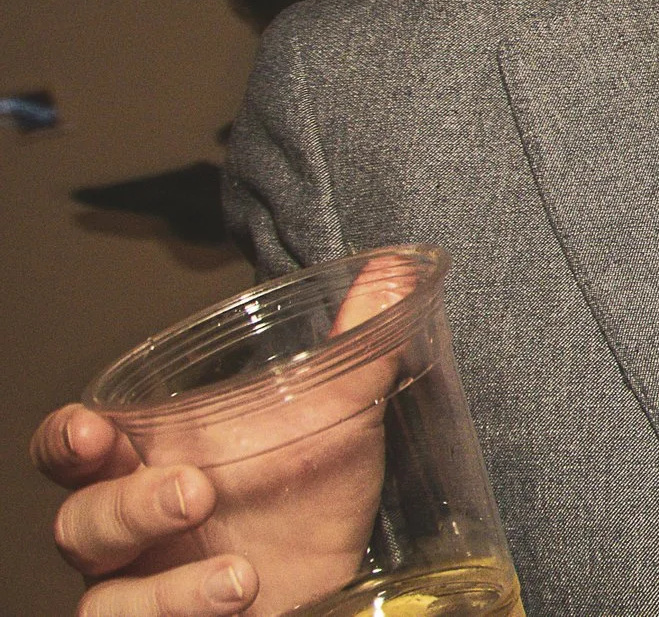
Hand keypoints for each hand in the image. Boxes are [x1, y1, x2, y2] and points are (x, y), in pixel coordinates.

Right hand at [36, 261, 409, 616]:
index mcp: (149, 461)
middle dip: (129, 508)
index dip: (67, 441)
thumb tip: (395, 271)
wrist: (339, 576)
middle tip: (196, 491)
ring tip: (238, 575)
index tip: (92, 432)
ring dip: (164, 590)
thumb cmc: (309, 491)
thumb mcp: (339, 412)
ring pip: (105, 599)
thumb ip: (357, 341)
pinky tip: (241, 596)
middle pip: (81, 522)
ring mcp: (146, 589)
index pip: (73, 450)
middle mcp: (132, 530)